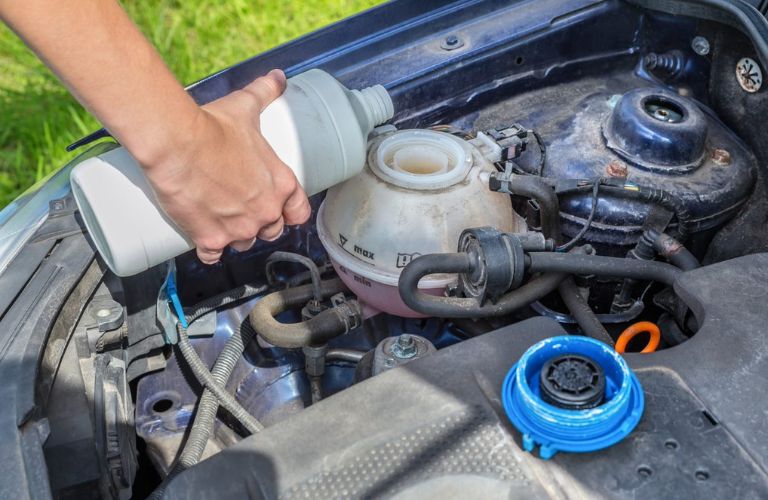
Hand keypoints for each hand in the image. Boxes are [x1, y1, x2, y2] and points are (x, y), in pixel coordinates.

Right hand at [143, 69, 310, 263]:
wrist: (176, 143)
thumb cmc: (213, 125)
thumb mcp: (246, 108)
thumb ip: (265, 92)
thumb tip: (279, 77)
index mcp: (281, 186)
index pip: (299, 213)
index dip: (290, 212)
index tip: (278, 208)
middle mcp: (265, 213)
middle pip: (271, 230)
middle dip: (260, 223)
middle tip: (242, 208)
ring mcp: (238, 230)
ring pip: (244, 244)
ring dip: (235, 237)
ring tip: (221, 220)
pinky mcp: (210, 240)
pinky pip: (213, 256)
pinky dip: (208, 250)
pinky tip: (203, 241)